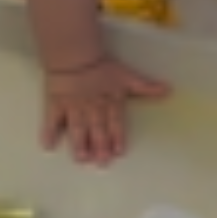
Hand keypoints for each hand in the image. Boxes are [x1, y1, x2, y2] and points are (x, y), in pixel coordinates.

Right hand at [41, 56, 168, 165]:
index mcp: (110, 103)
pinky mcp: (55, 104)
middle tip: (101, 163)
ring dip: (79, 145)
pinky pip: (52, 121)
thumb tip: (169, 90)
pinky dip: (49, 132)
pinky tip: (47, 146)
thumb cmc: (102, 65)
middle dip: (100, 147)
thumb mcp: (127, 76)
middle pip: (97, 130)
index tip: (117, 153)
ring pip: (77, 129)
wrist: (75, 54)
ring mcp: (73, 108)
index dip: (117, 138)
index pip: (115, 124)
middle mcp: (92, 109)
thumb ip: (147, 87)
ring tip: (81, 159)